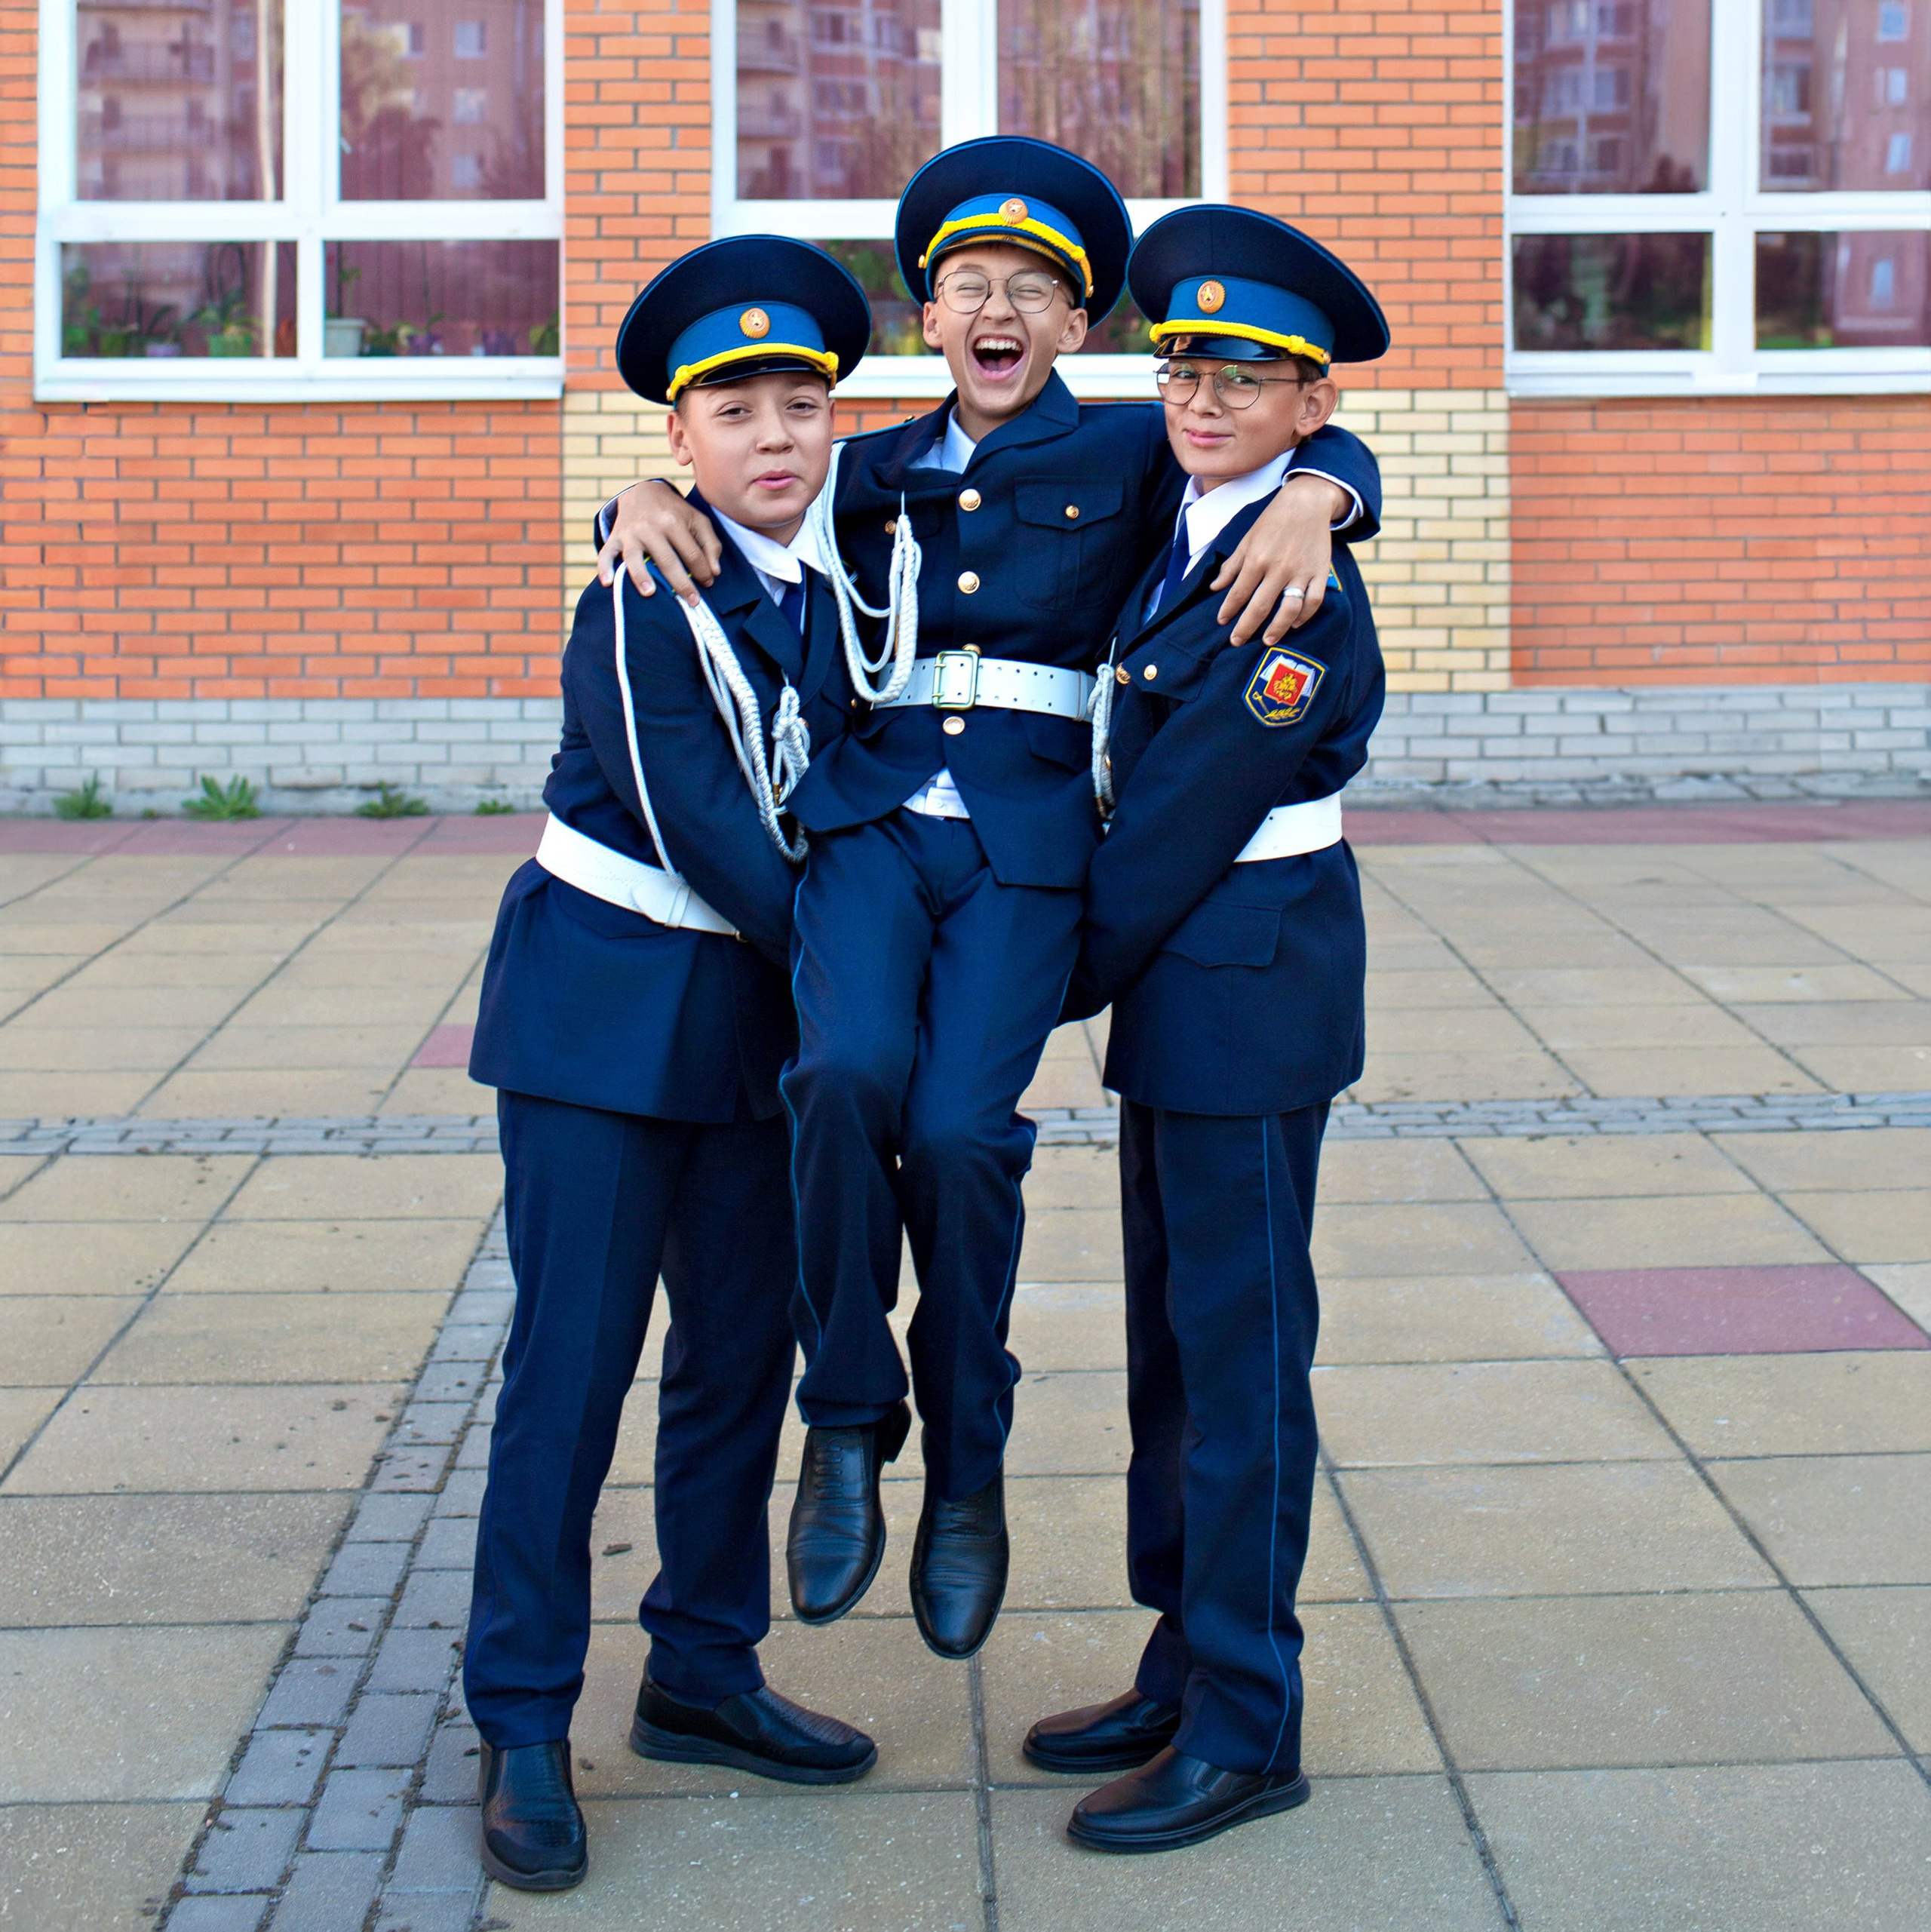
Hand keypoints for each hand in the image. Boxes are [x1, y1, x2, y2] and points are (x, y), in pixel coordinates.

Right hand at [595, 480, 721, 602]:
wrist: (643, 492)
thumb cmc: (674, 512)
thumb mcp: (697, 520)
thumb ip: (710, 544)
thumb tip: (715, 572)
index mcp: (674, 522)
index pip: (692, 554)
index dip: (703, 572)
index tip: (708, 584)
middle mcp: (651, 527)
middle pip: (667, 560)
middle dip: (681, 584)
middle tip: (693, 603)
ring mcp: (631, 533)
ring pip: (635, 557)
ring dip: (641, 576)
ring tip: (650, 593)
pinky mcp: (615, 537)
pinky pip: (607, 553)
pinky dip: (604, 567)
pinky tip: (607, 582)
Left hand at [1211, 473, 1346, 648]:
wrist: (1307, 503)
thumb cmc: (1273, 521)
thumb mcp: (1247, 539)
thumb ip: (1232, 565)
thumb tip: (1214, 588)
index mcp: (1257, 558)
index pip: (1238, 593)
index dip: (1228, 610)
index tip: (1222, 622)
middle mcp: (1278, 568)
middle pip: (1260, 606)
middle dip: (1246, 627)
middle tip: (1236, 642)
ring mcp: (1301, 572)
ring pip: (1289, 608)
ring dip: (1277, 628)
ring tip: (1267, 641)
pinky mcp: (1320, 572)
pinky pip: (1314, 601)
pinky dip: (1305, 615)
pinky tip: (1294, 624)